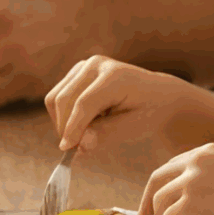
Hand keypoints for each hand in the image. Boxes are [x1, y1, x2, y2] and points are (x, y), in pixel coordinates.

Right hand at [47, 57, 213, 160]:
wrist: (158, 95)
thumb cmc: (149, 112)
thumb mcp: (134, 127)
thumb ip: (105, 134)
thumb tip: (80, 145)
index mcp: (115, 76)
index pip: (84, 103)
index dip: (73, 128)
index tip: (67, 150)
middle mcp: (96, 64)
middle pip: (64, 99)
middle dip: (65, 127)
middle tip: (75, 149)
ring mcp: (84, 65)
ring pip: (56, 98)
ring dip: (63, 121)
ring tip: (85, 134)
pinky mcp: (76, 72)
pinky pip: (58, 96)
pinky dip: (65, 115)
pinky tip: (86, 122)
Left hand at [137, 139, 213, 214]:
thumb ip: (205, 179)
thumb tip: (174, 195)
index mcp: (209, 152)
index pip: (173, 165)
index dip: (161, 184)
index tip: (154, 200)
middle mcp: (198, 161)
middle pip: (158, 178)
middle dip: (149, 200)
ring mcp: (193, 182)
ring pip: (161, 201)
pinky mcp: (190, 205)